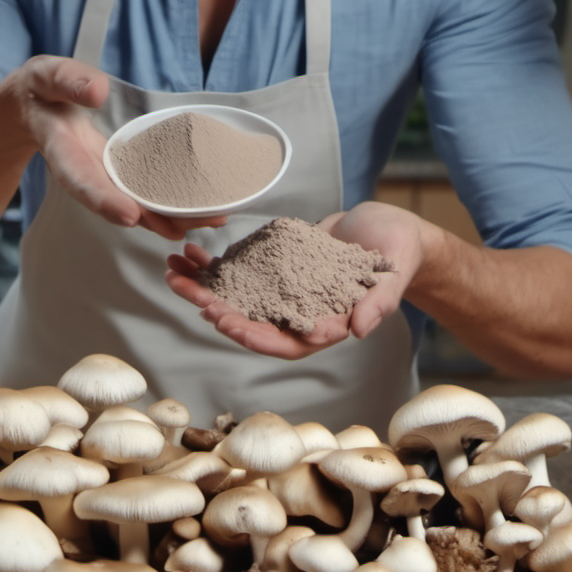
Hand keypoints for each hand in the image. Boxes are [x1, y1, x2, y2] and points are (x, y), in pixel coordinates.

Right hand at [11, 57, 226, 240]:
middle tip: (182, 228)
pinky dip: (167, 201)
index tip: (129, 215)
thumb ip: (69, 81)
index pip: (79, 178)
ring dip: (166, 215)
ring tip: (206, 221)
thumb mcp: (47, 75)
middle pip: (114, 200)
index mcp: (61, 148)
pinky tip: (198, 206)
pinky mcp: (114, 170)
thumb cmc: (40, 89)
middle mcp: (82, 169)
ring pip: (132, 201)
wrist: (33, 106)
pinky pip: (140, 189)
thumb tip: (98, 92)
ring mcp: (100, 173)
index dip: (103, 199)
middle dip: (148, 217)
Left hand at [166, 200, 428, 357]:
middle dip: (217, 310)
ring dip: (204, 288)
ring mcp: (283, 292)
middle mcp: (299, 315)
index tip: (225, 322)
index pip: (285, 342)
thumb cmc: (399, 254)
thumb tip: (359, 330)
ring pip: (237, 298)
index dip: (254, 335)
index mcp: (327, 326)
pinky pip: (240, 272)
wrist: (389, 230)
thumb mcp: (393, 274)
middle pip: (251, 321)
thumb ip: (379, 303)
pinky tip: (189, 253)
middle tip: (189, 295)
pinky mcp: (275, 269)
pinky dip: (214, 265)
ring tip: (172, 272)